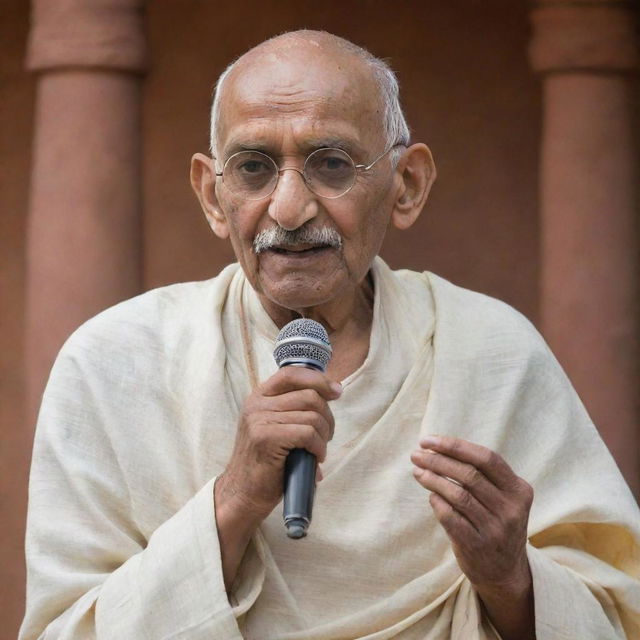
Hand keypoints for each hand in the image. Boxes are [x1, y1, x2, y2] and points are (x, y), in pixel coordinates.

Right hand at [217, 366, 340, 521]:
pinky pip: (307, 433)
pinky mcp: (266, 438)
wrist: (242, 493)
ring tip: (319, 450)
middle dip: (327, 416)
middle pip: (309, 395)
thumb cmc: (267, 462)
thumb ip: (294, 407)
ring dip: (324, 435)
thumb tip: (333, 390)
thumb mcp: (276, 426)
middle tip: (326, 436)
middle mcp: (257, 404)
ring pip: (312, 416)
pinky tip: (316, 458)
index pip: (292, 373)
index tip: (336, 391)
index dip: (318, 379)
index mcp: (259, 397)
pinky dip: (318, 447)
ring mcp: (259, 420)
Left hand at [411, 436, 534, 639]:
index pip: (486, 458)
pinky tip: (430, 495)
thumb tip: (436, 448)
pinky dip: (437, 502)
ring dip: (433, 479)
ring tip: (418, 471)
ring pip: (458, 495)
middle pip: (469, 475)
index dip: (455, 446)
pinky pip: (450, 517)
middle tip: (416, 455)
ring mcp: (495, 529)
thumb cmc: (496, 520)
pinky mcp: (477, 545)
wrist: (505, 571)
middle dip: (438, 460)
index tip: (428, 440)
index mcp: (519, 490)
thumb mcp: (502, 497)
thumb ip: (481, 473)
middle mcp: (511, 509)